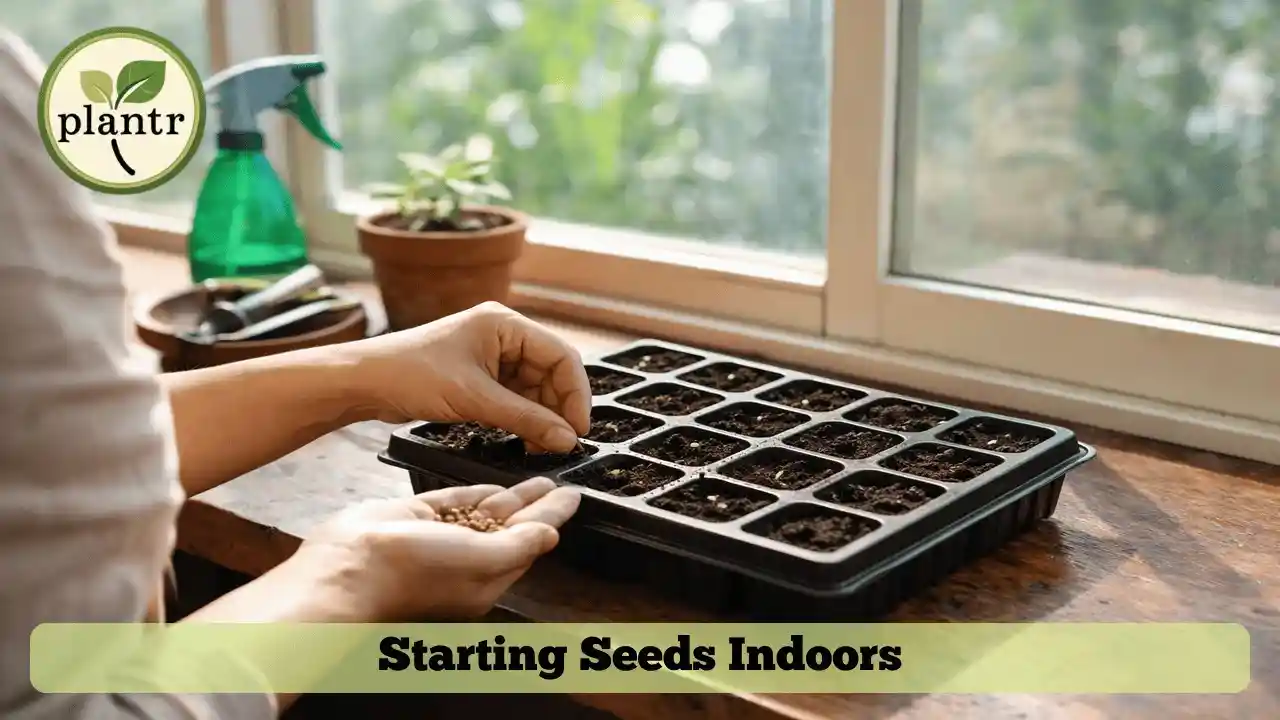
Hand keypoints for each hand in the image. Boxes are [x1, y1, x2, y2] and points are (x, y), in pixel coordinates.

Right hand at [291, 477, 580, 620]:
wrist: (347, 567)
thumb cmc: (411, 574)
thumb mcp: (480, 561)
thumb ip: (518, 546)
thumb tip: (551, 535)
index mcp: (485, 579)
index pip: (530, 542)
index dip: (553, 518)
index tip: (573, 498)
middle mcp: (465, 561)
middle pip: (513, 527)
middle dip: (538, 506)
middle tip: (561, 484)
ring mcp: (440, 539)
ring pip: (486, 513)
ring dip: (513, 497)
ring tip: (539, 480)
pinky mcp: (416, 518)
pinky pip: (454, 502)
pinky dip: (476, 493)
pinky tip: (494, 483)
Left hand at [347, 302, 590, 452]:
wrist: (364, 382)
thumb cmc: (411, 375)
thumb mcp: (474, 399)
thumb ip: (525, 419)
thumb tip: (567, 440)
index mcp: (506, 324)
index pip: (561, 356)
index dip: (575, 394)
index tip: (579, 429)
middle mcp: (504, 335)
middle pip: (552, 373)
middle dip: (558, 409)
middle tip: (561, 444)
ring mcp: (492, 356)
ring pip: (535, 389)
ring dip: (541, 418)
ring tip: (541, 448)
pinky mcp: (480, 376)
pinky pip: (515, 397)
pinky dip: (523, 419)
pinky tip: (524, 440)